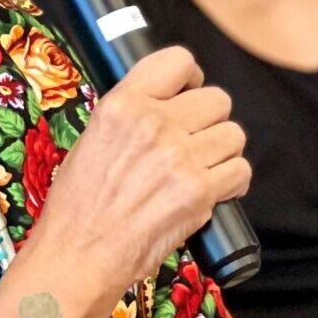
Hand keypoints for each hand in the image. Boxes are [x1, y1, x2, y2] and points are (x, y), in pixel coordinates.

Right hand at [38, 46, 249, 296]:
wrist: (77, 257)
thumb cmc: (79, 205)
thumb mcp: (93, 137)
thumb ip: (133, 114)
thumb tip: (171, 102)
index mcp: (123, 104)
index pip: (179, 60)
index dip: (191, 78)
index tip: (188, 94)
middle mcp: (153, 124)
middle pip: (217, 99)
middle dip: (209, 122)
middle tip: (193, 144)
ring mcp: (179, 158)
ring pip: (233, 135)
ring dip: (223, 153)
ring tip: (200, 171)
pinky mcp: (198, 192)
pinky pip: (240, 171)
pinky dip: (232, 183)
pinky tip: (212, 192)